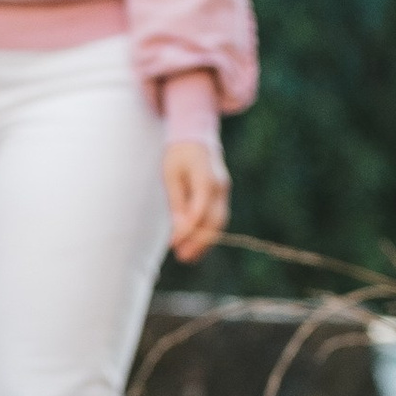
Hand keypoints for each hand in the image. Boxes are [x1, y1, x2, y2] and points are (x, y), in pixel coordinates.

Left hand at [162, 136, 230, 264]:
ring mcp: (224, 193)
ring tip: (188, 257)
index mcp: (206, 178)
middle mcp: (220, 187)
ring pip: (219, 223)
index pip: (199, 211)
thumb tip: (179, 229)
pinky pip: (219, 219)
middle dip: (198, 242)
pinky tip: (197, 247)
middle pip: (213, 221)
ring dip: (205, 242)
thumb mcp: (171, 176)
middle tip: (182, 257)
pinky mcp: (223, 197)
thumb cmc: (179, 155)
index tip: (173, 244)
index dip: (188, 230)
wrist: (197, 138)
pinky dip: (209, 235)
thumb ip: (177, 202)